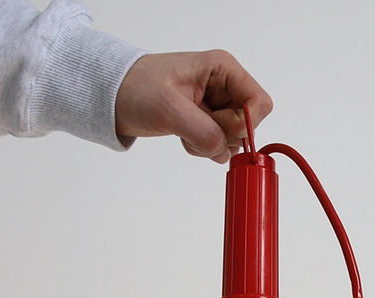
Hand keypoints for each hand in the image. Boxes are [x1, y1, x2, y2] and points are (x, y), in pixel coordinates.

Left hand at [115, 50, 272, 163]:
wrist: (115, 97)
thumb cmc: (137, 89)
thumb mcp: (169, 109)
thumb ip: (202, 131)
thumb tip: (223, 151)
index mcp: (223, 70)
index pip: (259, 103)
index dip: (244, 122)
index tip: (218, 125)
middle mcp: (225, 86)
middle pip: (248, 125)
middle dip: (222, 135)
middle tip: (193, 127)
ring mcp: (217, 106)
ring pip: (234, 139)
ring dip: (210, 144)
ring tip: (184, 131)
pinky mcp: (207, 122)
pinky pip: (219, 145)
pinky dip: (203, 149)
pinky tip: (184, 136)